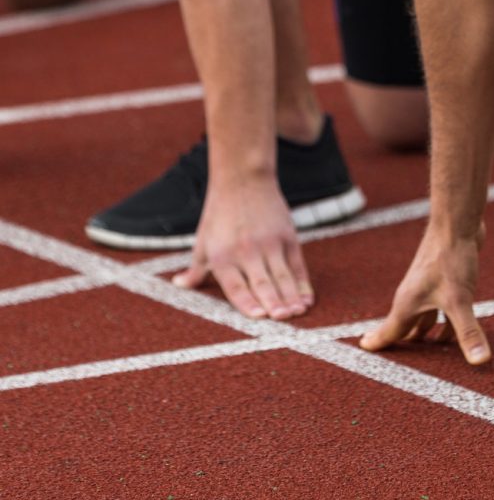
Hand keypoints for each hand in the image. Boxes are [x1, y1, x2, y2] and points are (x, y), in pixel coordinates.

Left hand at [173, 178, 313, 319]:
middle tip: (283, 319)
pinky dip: (302, 284)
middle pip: (263, 282)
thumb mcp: (203, 240)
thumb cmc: (219, 213)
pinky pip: (297, 265)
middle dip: (274, 303)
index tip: (259, 317)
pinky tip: (306, 299)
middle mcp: (247, 251)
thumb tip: (180, 285)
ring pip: (283, 276)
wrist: (243, 179)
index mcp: (223, 256)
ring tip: (297, 313)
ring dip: (291, 296)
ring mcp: (270, 243)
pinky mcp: (288, 236)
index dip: (248, 302)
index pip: (236, 285)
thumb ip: (195, 268)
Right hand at [361, 223, 489, 364]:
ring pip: (424, 319)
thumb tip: (480, 361)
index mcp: (408, 304)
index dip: (377, 344)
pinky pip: (439, 308)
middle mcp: (414, 296)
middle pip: (405, 328)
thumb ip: (468, 332)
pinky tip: (454, 331)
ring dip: (427, 336)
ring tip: (432, 358)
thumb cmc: (450, 258)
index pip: (389, 331)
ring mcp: (428, 287)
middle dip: (403, 347)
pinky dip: (443, 324)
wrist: (457, 223)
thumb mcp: (460, 300)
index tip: (363, 351)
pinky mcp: (444, 280)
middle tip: (398, 366)